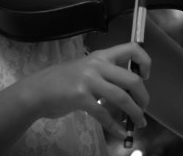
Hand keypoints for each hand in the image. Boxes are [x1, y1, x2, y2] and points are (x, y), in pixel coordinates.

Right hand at [22, 42, 150, 137]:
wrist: (37, 91)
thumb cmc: (62, 82)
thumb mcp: (85, 71)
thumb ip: (105, 76)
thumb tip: (129, 93)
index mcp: (100, 56)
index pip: (131, 48)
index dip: (144, 62)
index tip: (145, 76)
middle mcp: (96, 65)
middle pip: (132, 79)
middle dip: (143, 97)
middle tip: (144, 108)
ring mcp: (88, 80)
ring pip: (122, 97)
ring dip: (135, 113)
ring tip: (139, 123)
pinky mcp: (81, 97)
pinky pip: (104, 114)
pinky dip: (116, 126)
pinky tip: (121, 134)